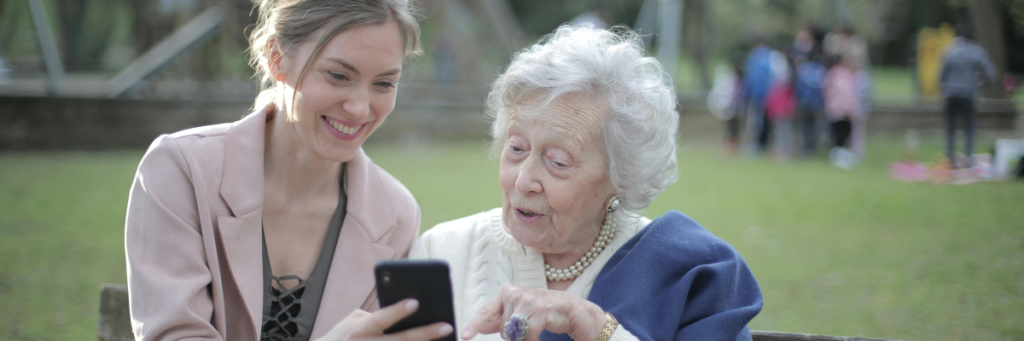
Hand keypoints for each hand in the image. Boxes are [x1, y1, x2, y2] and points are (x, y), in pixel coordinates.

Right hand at [318, 299, 452, 340]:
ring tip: (445, 339)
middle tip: (446, 326)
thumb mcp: (351, 324)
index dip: (396, 311)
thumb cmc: (342, 339)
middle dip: (425, 334)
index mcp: (357, 330)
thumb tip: (403, 315)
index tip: (415, 302)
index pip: (379, 320)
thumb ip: (374, 318)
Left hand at [461, 284, 605, 340]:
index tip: (465, 335)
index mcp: (506, 292)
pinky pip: (528, 334)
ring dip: (525, 338)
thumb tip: (481, 327)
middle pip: (503, 328)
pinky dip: (533, 339)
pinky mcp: (539, 309)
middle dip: (514, 335)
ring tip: (535, 329)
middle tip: (528, 327)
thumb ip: (499, 320)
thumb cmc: (542, 310)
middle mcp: (514, 293)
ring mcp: (527, 300)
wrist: (569, 309)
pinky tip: (539, 334)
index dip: (474, 324)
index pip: (486, 311)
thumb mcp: (518, 314)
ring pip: (514, 333)